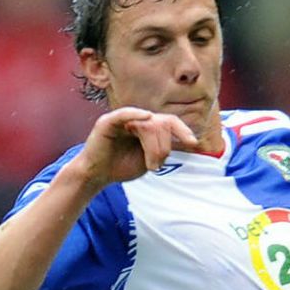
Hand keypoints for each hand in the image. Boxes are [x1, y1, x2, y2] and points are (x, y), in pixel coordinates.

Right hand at [64, 106, 199, 190]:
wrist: (96, 175)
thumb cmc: (121, 167)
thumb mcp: (149, 160)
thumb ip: (163, 150)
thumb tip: (188, 143)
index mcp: (146, 126)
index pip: (169, 121)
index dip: (183, 130)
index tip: (193, 143)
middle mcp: (136, 119)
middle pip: (162, 124)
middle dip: (164, 147)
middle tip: (157, 166)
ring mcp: (122, 119)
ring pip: (148, 125)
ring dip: (154, 148)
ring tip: (151, 166)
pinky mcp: (108, 122)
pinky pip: (124, 114)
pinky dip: (135, 113)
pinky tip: (146, 116)